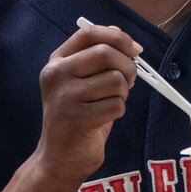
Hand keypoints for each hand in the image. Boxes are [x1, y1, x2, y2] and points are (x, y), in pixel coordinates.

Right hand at [35, 24, 139, 185]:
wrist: (59, 158)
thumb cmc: (78, 116)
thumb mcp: (83, 81)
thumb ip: (98, 58)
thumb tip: (124, 38)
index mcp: (57, 62)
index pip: (88, 33)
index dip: (117, 37)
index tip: (134, 49)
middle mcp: (56, 75)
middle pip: (105, 53)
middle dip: (127, 66)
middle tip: (129, 80)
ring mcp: (64, 97)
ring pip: (115, 80)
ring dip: (123, 92)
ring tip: (111, 102)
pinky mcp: (76, 119)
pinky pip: (116, 105)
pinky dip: (119, 111)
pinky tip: (105, 118)